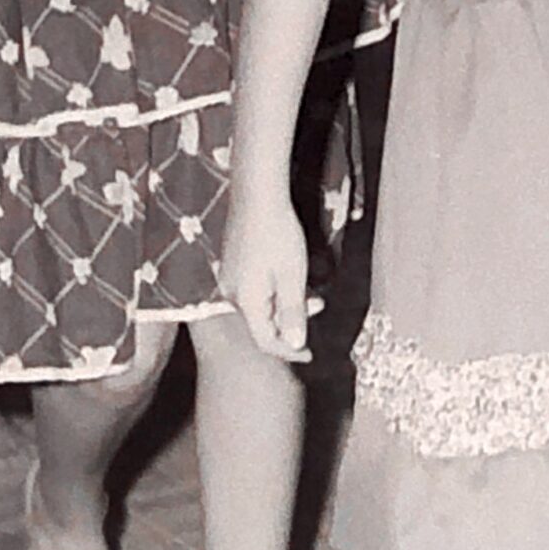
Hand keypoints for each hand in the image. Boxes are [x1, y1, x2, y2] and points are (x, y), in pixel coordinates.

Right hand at [220, 196, 311, 363]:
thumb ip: (293, 312)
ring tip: (310, 289)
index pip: (266, 340)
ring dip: (285, 304)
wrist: (257, 195)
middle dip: (291, 322)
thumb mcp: (292, 275)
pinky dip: (274, 291)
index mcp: (246, 302)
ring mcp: (229, 278)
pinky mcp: (232, 264)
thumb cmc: (278, 234)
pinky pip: (254, 290)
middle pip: (261, 323)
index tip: (309, 354)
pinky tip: (289, 276)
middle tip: (319, 305)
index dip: (289, 350)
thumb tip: (295, 343)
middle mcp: (231, 294)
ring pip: (259, 305)